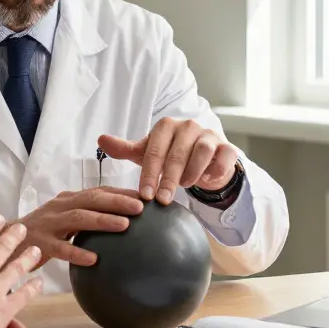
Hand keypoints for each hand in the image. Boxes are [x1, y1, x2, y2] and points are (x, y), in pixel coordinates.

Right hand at [11, 187, 145, 268]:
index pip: (97, 192)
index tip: (144, 196)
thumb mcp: (64, 220)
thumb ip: (86, 219)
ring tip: (124, 225)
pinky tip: (94, 261)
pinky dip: (77, 253)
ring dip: (103, 220)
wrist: (5, 241)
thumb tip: (121, 224)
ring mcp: (49, 224)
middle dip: (117, 201)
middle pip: (91, 199)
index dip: (121, 192)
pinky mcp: (39, 243)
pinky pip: (60, 248)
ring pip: (79, 218)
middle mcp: (59, 207)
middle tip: (141, 207)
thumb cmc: (42, 232)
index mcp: (67, 200)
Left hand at [98, 118, 238, 203]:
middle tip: (162, 200)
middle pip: (177, 153)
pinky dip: (215, 169)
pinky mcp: (227, 147)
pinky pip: (224, 156)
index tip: (144, 195)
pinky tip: (207, 180)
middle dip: (168, 179)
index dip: (149, 173)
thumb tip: (101, 139)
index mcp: (166, 126)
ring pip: (201, 151)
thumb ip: (125, 149)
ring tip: (184, 187)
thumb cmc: (170, 155)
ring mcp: (209, 135)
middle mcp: (188, 126)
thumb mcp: (146, 154)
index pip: (154, 150)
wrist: (204, 160)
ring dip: (192, 172)